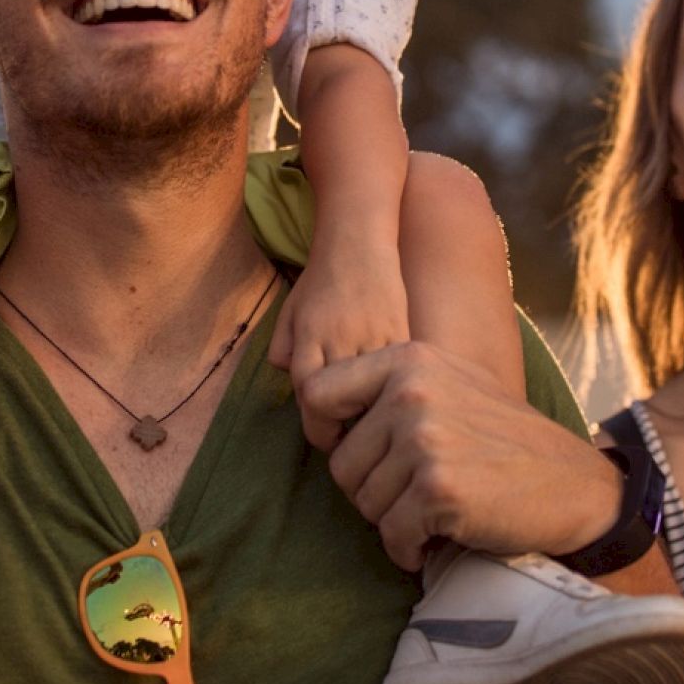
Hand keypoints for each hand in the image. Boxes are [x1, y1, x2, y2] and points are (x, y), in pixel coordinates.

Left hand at [268, 241, 409, 451]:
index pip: (310, 398)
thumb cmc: (319, 281)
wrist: (358, 243)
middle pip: (342, 403)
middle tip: (350, 440)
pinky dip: (395, 392)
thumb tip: (295, 389)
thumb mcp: (288, 313)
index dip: (318, 427)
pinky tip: (394, 399)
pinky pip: (398, 375)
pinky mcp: (402, 334)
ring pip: (375, 394)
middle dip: (344, 429)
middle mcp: (340, 340)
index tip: (326, 437)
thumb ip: (282, 351)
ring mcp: (373, 337)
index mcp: (310, 338)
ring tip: (374, 425)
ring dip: (373, 415)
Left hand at [301, 342, 623, 570]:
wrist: (574, 486)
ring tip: (434, 511)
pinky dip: (409, 549)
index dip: (326, 434)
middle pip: (340, 462)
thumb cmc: (504, 441)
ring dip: (394, 521)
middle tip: (413, 496)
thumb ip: (390, 386)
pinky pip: (392, 535)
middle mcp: (411, 391)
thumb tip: (313, 407)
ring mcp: (425, 438)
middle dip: (371, 492)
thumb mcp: (450, 383)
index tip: (358, 457)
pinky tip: (438, 538)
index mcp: (408, 359)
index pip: (318, 393)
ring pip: (364, 502)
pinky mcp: (438, 488)